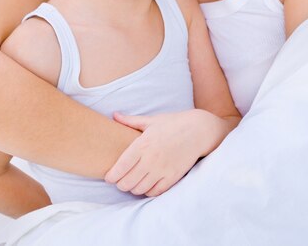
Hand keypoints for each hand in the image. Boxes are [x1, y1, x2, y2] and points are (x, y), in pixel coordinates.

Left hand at [104, 109, 227, 196]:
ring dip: (133, 188)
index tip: (109, 177)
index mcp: (143, 144)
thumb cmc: (173, 123)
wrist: (198, 130)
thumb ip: (130, 121)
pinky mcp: (173, 177)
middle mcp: (151, 159)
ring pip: (139, 189)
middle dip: (120, 184)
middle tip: (120, 180)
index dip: (111, 176)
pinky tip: (147, 184)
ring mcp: (162, 170)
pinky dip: (148, 191)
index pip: (120, 167)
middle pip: (127, 182)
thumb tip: (114, 115)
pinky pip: (154, 192)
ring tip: (132, 182)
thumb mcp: (151, 120)